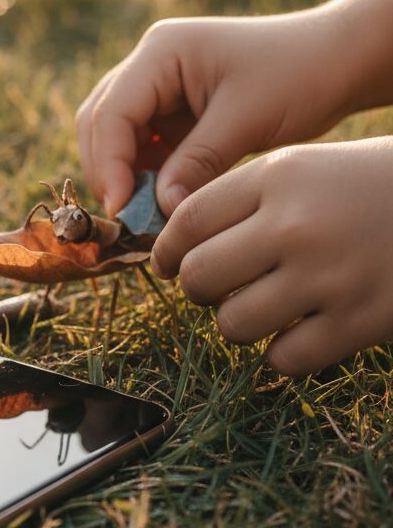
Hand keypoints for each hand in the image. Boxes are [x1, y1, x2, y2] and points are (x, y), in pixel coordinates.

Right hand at [76, 10, 364, 217]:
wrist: (336, 62)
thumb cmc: (298, 75)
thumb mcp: (246, 120)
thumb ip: (196, 164)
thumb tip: (158, 211)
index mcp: (162, 51)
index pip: (111, 112)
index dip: (109, 163)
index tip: (123, 209)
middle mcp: (149, 64)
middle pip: (99, 122)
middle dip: (108, 171)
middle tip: (128, 218)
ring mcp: (156, 86)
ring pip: (113, 137)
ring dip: (123, 176)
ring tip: (145, 214)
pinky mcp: (169, 110)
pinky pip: (140, 147)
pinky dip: (144, 176)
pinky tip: (160, 201)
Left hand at [151, 138, 392, 375]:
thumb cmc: (362, 186)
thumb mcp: (301, 169)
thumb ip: (237, 200)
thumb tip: (171, 249)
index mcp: (278, 177)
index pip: (187, 221)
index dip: (165, 250)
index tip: (166, 263)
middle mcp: (297, 225)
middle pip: (198, 276)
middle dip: (197, 288)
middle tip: (214, 286)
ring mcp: (330, 276)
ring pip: (232, 324)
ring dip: (235, 322)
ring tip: (256, 307)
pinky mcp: (361, 322)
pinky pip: (283, 359)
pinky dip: (281, 352)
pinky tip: (297, 330)